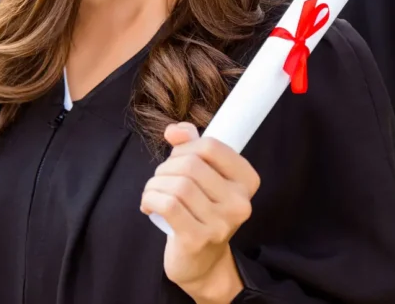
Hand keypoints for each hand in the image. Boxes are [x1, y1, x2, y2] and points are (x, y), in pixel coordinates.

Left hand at [140, 123, 255, 302]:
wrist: (202, 263)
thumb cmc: (201, 212)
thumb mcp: (202, 176)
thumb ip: (191, 146)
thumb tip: (175, 130)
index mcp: (246, 181)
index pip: (211, 146)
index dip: (186, 147)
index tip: (177, 159)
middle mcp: (239, 203)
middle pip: (191, 164)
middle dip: (167, 167)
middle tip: (161, 180)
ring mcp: (220, 224)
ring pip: (177, 185)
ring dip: (155, 184)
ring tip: (153, 193)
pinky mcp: (196, 239)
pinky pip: (166, 205)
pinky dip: (150, 198)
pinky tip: (148, 205)